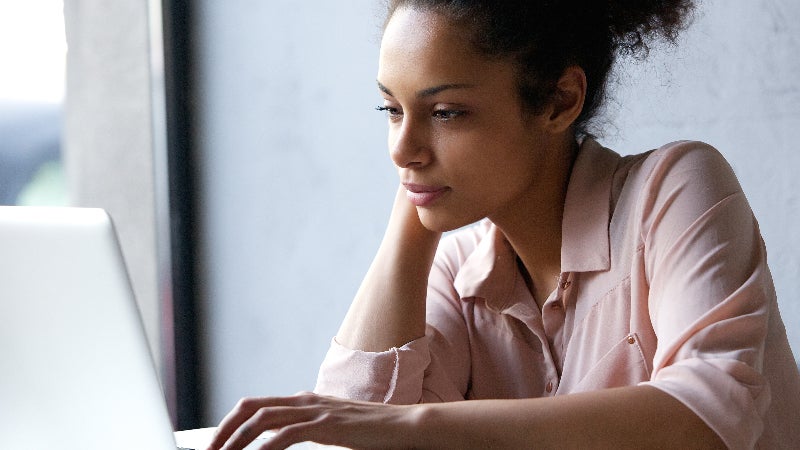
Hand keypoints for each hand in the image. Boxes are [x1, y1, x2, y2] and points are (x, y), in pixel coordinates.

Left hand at [205, 392, 415, 449]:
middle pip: (250, 408)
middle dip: (223, 431)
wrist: (403, 427)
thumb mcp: (331, 430)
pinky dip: (265, 447)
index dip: (229, 423)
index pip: (255, 406)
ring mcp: (316, 409)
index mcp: (302, 401)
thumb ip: (304, 431)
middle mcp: (304, 400)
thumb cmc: (370, 432)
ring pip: (262, 419)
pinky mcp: (328, 424)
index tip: (213, 445)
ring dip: (236, 440)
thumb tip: (275, 443)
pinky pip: (287, 435)